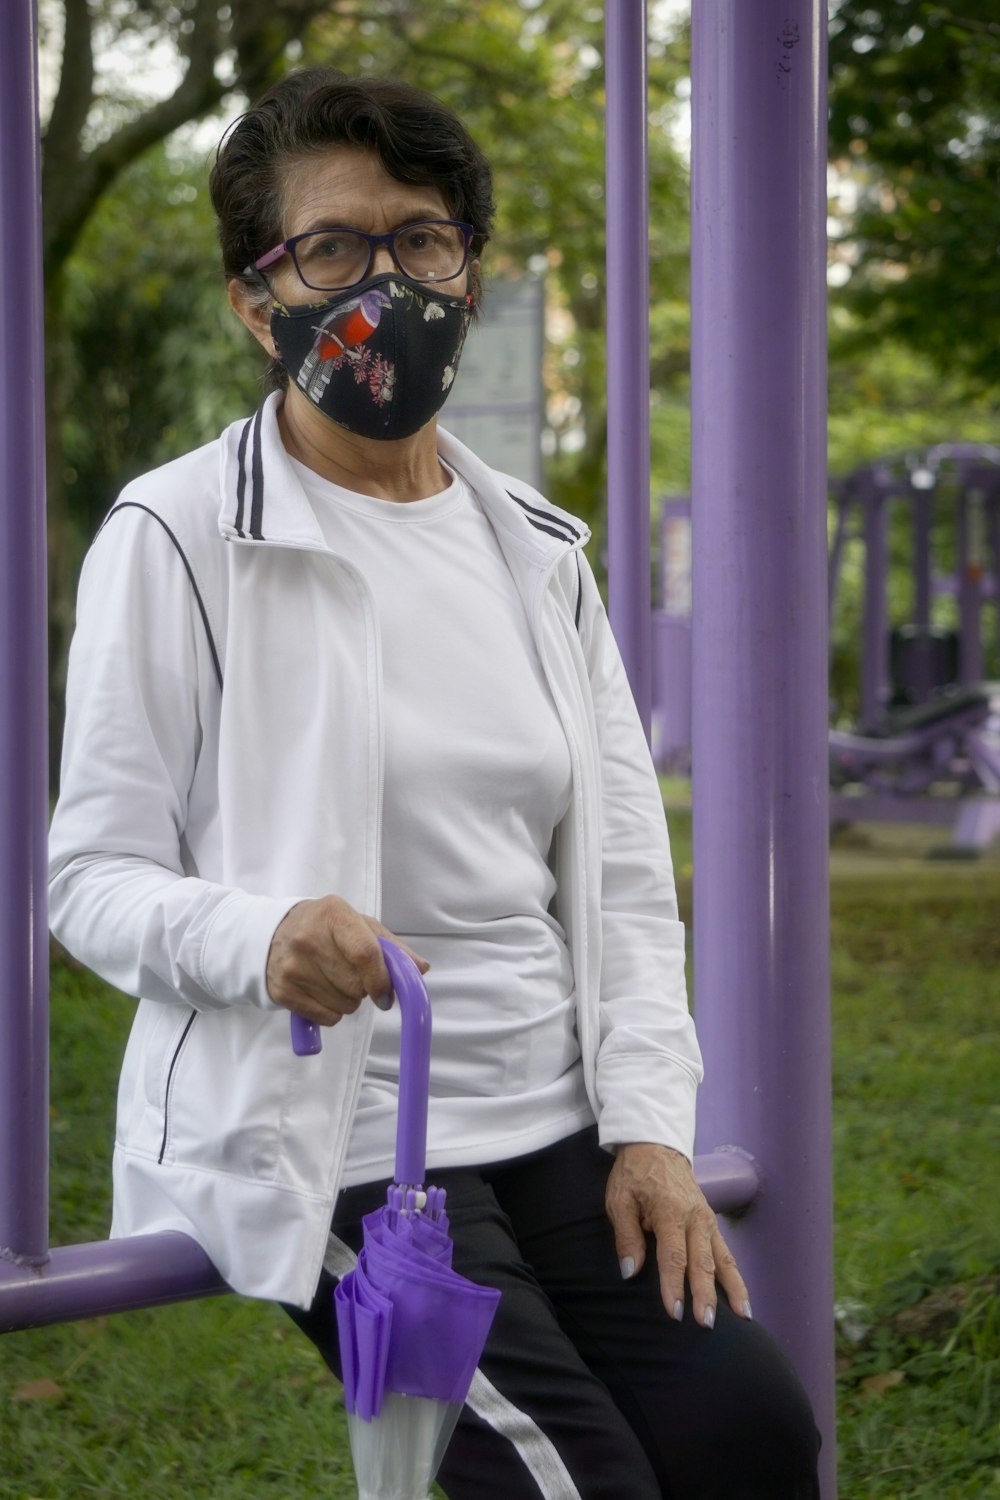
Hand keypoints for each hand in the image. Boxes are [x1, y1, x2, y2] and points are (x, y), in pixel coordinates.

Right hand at [266, 895, 428, 1027]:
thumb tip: (419, 969)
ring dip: (348, 1000)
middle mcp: (309, 939)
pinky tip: (321, 991)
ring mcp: (293, 967)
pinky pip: (326, 1018)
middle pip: (356, 985)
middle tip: (352, 974)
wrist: (270, 933)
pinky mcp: (282, 991)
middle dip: (364, 988)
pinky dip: (331, 1012)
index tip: (386, 994)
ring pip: (344, 1006)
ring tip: (333, 979)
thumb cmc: (324, 928)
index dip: (381, 979)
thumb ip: (391, 946)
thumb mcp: (358, 924)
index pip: (365, 953)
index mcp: (334, 915)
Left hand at [605, 1141, 750, 1328]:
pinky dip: (736, 1277)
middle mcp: (695, 1218)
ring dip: (732, 1290)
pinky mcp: (712, 1224)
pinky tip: (743, 1301)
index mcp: (671, 1211)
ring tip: (743, 1318)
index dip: (673, 1285)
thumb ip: (626, 1236)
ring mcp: (707, 1221)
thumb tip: (631, 1271)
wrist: (656, 1146)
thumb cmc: (634, 1175)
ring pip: (723, 1260)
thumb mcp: (620, 1200)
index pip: (674, 1255)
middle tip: (706, 1324)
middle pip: (703, 1262)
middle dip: (705, 1295)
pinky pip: (727, 1254)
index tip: (674, 1312)